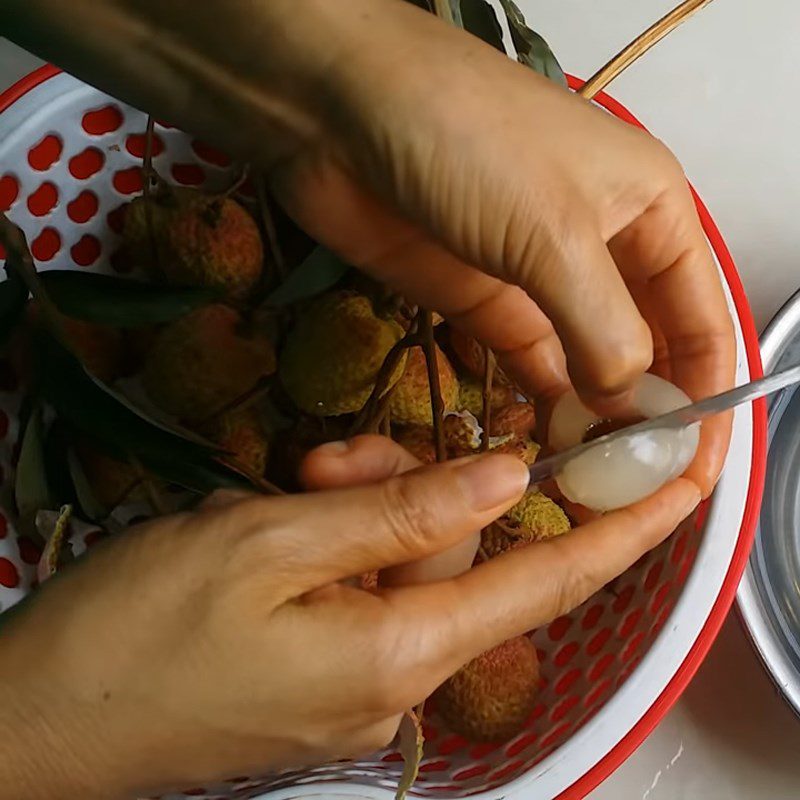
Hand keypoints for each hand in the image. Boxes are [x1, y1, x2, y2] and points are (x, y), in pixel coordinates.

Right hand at [0, 437, 698, 798]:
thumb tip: (501, 481)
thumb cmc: (144, 627)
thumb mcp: (269, 545)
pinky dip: (339, 545)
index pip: (544, 582)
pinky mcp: (318, 676)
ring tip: (294, 478)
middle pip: (450, 557)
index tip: (682, 485)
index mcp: (397, 650)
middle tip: (329, 454)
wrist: (44, 714)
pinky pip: (364, 594)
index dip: (620, 530)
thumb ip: (396, 513)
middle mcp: (395, 678)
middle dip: (407, 486)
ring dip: (361, 508)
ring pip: (401, 566)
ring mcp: (355, 684)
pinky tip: (282, 520)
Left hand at [5, 1, 733, 494]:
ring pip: (576, 353)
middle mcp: (597, 243)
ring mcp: (531, 271)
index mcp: (646, 210)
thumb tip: (627, 407)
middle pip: (638, 338)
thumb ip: (603, 329)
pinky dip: (531, 392)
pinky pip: (518, 353)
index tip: (695, 457)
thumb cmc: (471, 146)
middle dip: (640, 405)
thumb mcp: (557, 236)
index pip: (697, 311)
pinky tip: (537, 434)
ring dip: (583, 407)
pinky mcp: (474, 293)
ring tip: (586, 473)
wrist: (344, 111)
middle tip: (634, 481)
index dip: (705, 384)